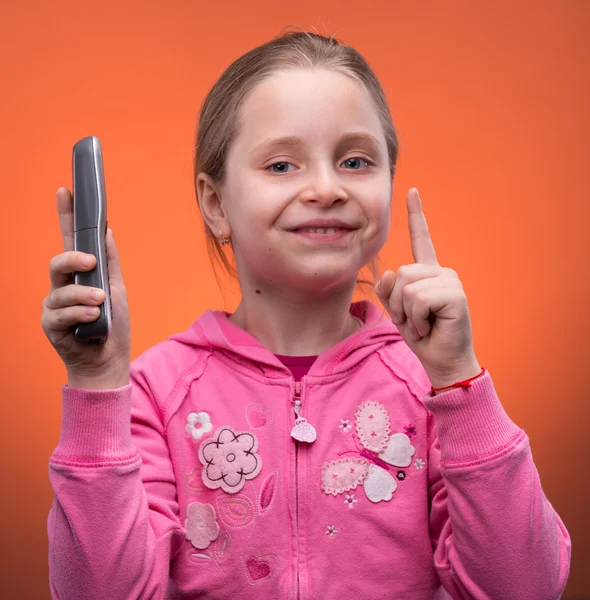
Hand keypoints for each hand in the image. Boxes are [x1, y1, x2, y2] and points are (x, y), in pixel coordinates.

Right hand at [41, 187, 130, 387]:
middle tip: (91, 262)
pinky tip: (93, 319)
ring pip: (60, 289)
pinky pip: (61, 313)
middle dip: (73, 258)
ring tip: (100, 303)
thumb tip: (108, 232)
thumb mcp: (117, 289)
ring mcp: (54, 305)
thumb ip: (110, 263)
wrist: (109, 360)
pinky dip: (81, 314)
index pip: (69, 240)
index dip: (66, 216)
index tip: (66, 191)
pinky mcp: (51, 324)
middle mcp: (63, 287)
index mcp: (79, 275)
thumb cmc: (112, 325)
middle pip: (58, 261)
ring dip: (84, 295)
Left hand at [375, 188, 480, 387]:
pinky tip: (430, 327)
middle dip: (397, 303)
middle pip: (401, 273)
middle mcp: (441, 271)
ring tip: (422, 324)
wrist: (442, 360)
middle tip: (413, 320)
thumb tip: (388, 272)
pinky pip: (418, 299)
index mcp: (427, 272)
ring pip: (407, 286)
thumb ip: (388, 290)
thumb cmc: (421, 335)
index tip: (412, 190)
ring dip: (407, 313)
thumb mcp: (397, 310)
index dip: (416, 215)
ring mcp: (450, 281)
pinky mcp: (455, 294)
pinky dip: (416, 319)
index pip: (420, 239)